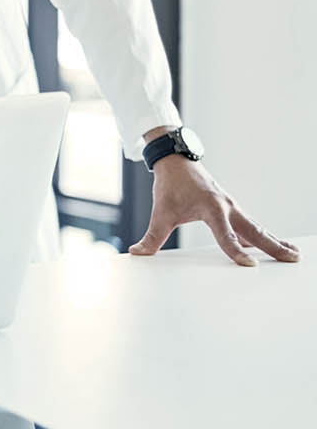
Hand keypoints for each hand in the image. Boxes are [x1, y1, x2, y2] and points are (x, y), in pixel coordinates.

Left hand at [129, 157, 299, 265]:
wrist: (176, 162)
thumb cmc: (170, 185)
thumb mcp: (160, 212)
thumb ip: (152, 236)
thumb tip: (137, 252)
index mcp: (211, 207)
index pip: (225, 235)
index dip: (235, 251)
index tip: (249, 265)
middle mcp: (227, 207)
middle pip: (253, 230)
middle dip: (272, 246)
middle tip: (291, 259)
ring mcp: (232, 208)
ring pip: (257, 227)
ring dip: (274, 241)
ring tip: (292, 255)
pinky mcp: (232, 209)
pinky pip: (251, 225)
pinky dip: (264, 235)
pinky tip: (274, 246)